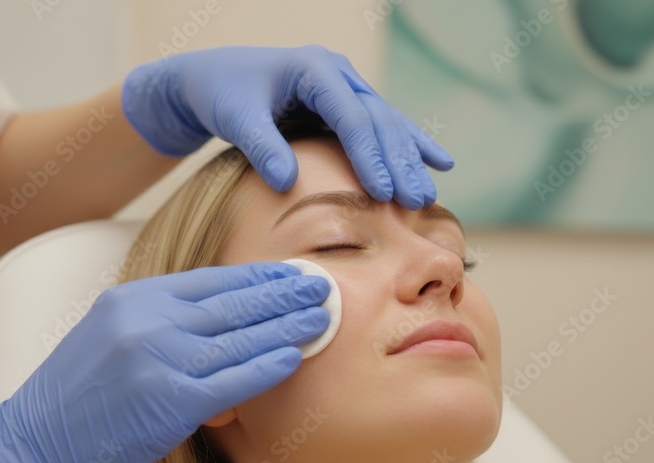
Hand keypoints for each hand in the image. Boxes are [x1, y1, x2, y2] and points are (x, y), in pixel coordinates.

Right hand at [0, 262, 329, 462]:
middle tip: (320, 285)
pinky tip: (294, 356)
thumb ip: (160, 320)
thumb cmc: (74, 396)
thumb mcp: (110, 335)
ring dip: (287, 326)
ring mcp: (159, 359)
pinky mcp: (171, 401)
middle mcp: (147, 320)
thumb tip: (220, 316)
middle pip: (232, 302)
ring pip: (240, 337)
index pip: (211, 280)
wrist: (30, 445)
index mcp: (133, 298)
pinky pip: (233, 379)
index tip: (287, 273)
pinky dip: (268, 366)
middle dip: (282, 292)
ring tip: (322, 317)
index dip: (256, 276)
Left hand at [121, 45, 453, 208]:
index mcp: (314, 69)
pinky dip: (410, 144)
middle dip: (399, 163)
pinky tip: (441, 162)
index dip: (369, 156)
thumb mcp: (235, 119)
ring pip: (388, 123)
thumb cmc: (221, 96)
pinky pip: (384, 125)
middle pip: (378, 120)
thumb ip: (260, 147)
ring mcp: (345, 87)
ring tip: (428, 195)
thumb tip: (284, 182)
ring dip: (409, 159)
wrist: (212, 80)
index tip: (382, 193)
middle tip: (418, 201)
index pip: (351, 116)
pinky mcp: (346, 103)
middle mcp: (337, 74)